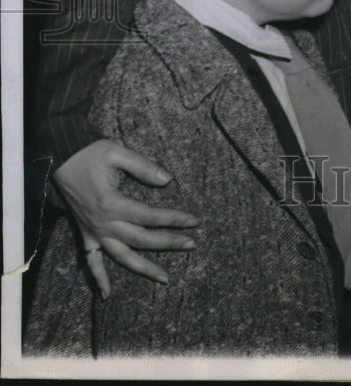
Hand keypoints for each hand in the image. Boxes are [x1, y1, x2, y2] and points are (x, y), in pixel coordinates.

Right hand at [53, 139, 199, 298]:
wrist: (61, 158)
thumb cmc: (89, 154)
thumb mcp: (117, 152)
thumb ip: (143, 166)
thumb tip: (167, 180)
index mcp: (112, 203)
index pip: (150, 216)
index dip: (173, 219)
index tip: (193, 221)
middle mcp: (103, 222)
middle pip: (141, 239)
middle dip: (168, 243)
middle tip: (192, 245)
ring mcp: (94, 231)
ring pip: (121, 256)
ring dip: (144, 268)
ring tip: (165, 278)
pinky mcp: (86, 234)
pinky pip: (91, 261)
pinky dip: (99, 278)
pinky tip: (107, 294)